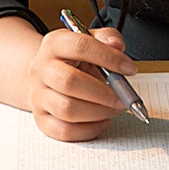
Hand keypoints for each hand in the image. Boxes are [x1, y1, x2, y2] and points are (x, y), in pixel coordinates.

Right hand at [22, 25, 139, 141]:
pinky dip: (89, 130)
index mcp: (55, 44)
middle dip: (104, 93)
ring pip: (67, 110)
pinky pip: (64, 131)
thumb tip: (117, 46)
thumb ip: (107, 38)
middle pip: (69, 82)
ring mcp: (39, 96)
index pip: (80, 47)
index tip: (130, 69)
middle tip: (123, 98)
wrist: (45, 76)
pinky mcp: (42, 119)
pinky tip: (102, 121)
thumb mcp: (89, 40)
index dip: (109, 58)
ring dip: (98, 112)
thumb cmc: (72, 59)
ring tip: (114, 108)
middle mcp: (42, 69)